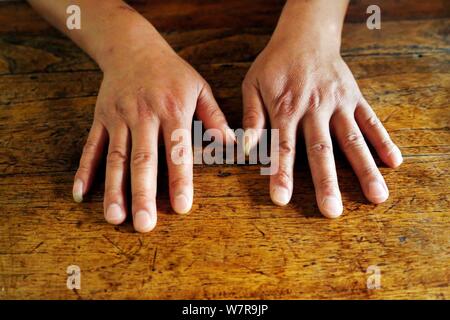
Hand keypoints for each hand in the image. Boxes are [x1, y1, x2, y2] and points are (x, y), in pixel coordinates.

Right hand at [72, 33, 231, 231]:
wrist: (132, 47)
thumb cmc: (171, 72)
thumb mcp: (198, 87)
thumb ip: (213, 116)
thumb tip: (231, 143)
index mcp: (172, 110)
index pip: (177, 150)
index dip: (180, 179)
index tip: (182, 207)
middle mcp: (143, 116)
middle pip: (142, 159)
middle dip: (143, 194)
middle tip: (144, 225)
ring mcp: (118, 118)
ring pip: (115, 157)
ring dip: (114, 189)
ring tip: (114, 218)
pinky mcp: (100, 118)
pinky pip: (91, 146)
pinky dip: (84, 170)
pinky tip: (80, 194)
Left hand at [242, 28, 402, 217]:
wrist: (305, 36)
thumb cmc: (274, 65)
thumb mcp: (253, 85)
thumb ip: (252, 117)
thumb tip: (243, 148)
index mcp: (286, 109)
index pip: (283, 147)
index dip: (281, 174)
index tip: (282, 200)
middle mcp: (314, 109)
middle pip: (321, 150)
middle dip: (327, 182)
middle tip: (332, 211)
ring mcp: (338, 104)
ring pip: (353, 139)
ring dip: (365, 168)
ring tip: (376, 196)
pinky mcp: (354, 98)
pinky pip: (371, 120)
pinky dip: (383, 140)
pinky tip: (394, 162)